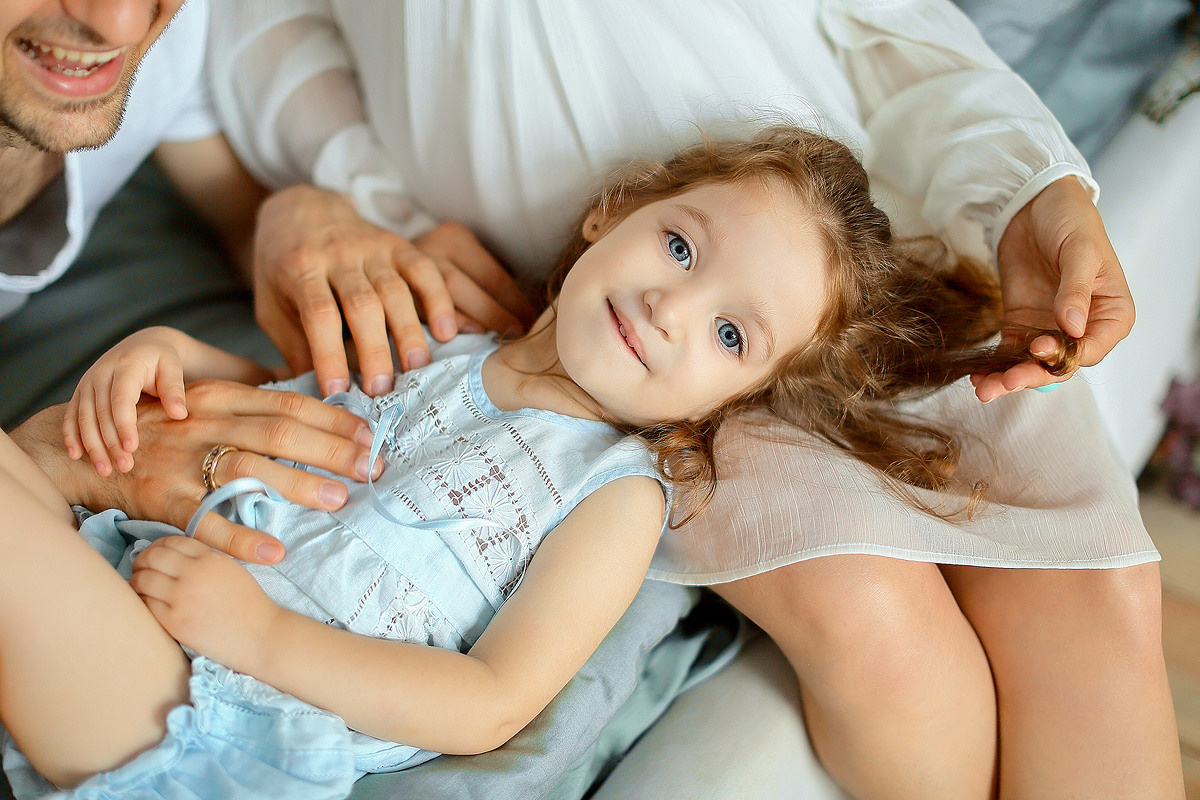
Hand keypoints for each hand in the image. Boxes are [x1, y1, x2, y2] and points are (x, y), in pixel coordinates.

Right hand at [13, 381, 380, 564]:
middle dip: (332, 450)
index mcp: (221, 397)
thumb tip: (319, 412)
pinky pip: (207, 523)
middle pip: (279, 433)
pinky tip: (275, 550)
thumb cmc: (162, 428)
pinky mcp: (165, 501)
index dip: (334, 420)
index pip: (289, 404)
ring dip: (297, 485)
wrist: (84, 450)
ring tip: (338, 499)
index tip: (372, 437)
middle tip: (372, 469)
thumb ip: (256, 407)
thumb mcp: (207, 402)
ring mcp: (184, 463)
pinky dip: (241, 538)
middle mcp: (207, 424)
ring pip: (248, 470)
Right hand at [63, 327, 189, 476]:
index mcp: (126, 366)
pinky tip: (75, 455)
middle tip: (123, 467)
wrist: (142, 345)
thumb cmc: (162, 361)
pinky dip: (71, 435)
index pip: (121, 398)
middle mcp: (101, 373)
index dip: (124, 424)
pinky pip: (71, 415)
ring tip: (104, 470)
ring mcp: (87, 383)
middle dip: (110, 442)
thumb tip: (180, 414)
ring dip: (92, 445)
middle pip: (100, 412)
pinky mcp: (80, 393)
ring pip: (83, 417)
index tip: (131, 447)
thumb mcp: (172, 368)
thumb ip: (174, 389)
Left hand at [131, 536, 278, 673]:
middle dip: (141, 562)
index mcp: (211, 557)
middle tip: (140, 571)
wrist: (263, 636)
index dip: (158, 547)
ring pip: (142, 580)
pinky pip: (145, 605)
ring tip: (140, 589)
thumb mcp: (232, 570)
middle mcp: (195, 573)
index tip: (155, 556)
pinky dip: (142, 602)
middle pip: (152, 557)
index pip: (172, 542)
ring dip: (136, 582)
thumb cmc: (250, 606)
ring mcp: (183, 597)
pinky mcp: (175, 622)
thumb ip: (206, 559)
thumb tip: (176, 557)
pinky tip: (147, 605)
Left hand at [253, 185, 536, 396]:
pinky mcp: (397, 244)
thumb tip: (315, 393)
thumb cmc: (283, 266)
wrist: (301, 209)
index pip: (318, 314)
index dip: (329, 355)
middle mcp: (338, 254)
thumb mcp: (270, 303)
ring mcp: (371, 248)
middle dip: (374, 349)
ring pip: (395, 290)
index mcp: (300, 268)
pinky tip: (447, 331)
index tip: (337, 392)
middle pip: (362, 303)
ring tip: (417, 368)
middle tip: (382, 389)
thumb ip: (292, 345)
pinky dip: (438, 299)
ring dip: (408, 331)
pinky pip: (423, 269)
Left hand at [972, 176, 1133, 401]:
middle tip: (1004, 382)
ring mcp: (1050, 327)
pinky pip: (1010, 350)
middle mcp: (1083, 328)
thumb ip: (1075, 290)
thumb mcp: (1080, 251)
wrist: (1036, 203)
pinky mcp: (1022, 322)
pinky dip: (995, 365)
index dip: (1066, 356)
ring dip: (1009, 378)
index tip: (1041, 349)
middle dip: (1032, 376)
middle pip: (1059, 363)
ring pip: (1032, 363)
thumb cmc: (1071, 221)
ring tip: (984, 388)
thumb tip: (1072, 326)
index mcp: (1112, 314)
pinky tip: (977, 376)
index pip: (1092, 349)